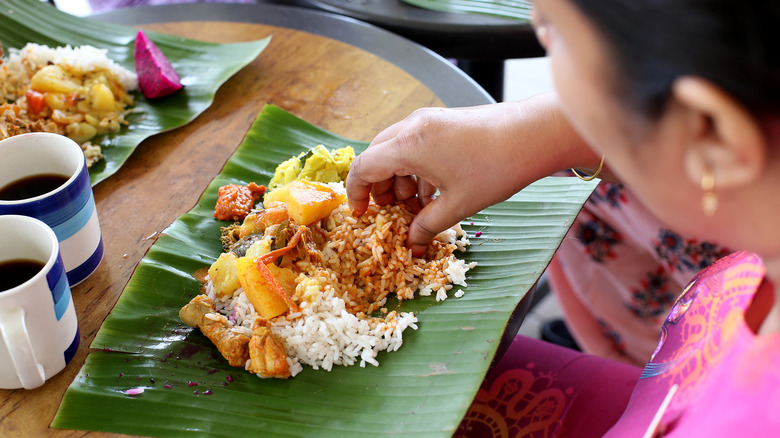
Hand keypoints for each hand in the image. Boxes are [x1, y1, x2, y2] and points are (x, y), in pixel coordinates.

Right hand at [346, 94, 594, 254]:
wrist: (534, 134)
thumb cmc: (497, 167)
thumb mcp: (458, 205)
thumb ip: (427, 225)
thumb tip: (412, 244)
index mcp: (408, 145)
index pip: (363, 167)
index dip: (357, 193)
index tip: (362, 214)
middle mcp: (412, 127)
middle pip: (377, 157)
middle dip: (379, 187)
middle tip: (391, 213)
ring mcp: (429, 121)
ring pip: (397, 151)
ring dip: (399, 179)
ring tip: (416, 207)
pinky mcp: (443, 122)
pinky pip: (416, 145)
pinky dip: (416, 169)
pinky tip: (433, 192)